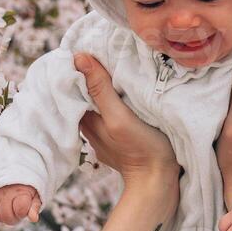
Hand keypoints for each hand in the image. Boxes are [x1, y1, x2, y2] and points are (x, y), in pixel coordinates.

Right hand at [0, 183, 40, 224]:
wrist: (10, 172)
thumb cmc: (25, 187)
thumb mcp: (35, 195)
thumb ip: (34, 207)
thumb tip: (34, 219)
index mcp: (20, 191)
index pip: (20, 210)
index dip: (22, 213)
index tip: (24, 207)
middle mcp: (5, 192)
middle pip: (7, 217)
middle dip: (13, 218)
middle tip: (16, 211)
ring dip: (3, 217)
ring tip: (8, 208)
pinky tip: (0, 208)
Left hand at [74, 53, 179, 230]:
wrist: (158, 182)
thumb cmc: (141, 148)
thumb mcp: (119, 116)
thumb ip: (100, 89)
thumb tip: (79, 57)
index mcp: (85, 119)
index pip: (73, 86)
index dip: (78, 67)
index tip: (88, 48)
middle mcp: (89, 126)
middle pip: (84, 93)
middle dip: (89, 75)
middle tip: (101, 52)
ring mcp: (103, 134)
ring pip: (96, 103)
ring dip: (101, 87)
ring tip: (112, 67)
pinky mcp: (117, 139)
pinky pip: (108, 113)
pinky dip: (111, 101)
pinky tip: (121, 93)